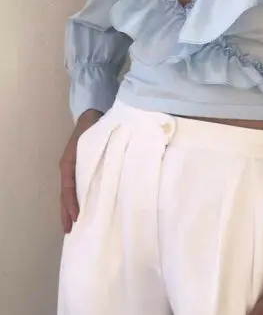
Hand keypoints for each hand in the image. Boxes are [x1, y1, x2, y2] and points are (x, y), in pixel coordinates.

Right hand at [59, 109, 101, 233]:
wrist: (93, 115)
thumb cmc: (95, 127)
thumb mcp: (94, 141)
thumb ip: (99, 155)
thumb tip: (112, 173)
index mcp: (69, 163)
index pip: (69, 188)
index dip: (72, 203)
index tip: (77, 218)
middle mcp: (69, 167)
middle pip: (66, 194)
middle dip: (67, 212)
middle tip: (70, 231)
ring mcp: (74, 168)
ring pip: (70, 192)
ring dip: (71, 208)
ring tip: (73, 227)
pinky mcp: (81, 168)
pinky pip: (77, 186)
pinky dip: (77, 200)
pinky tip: (82, 210)